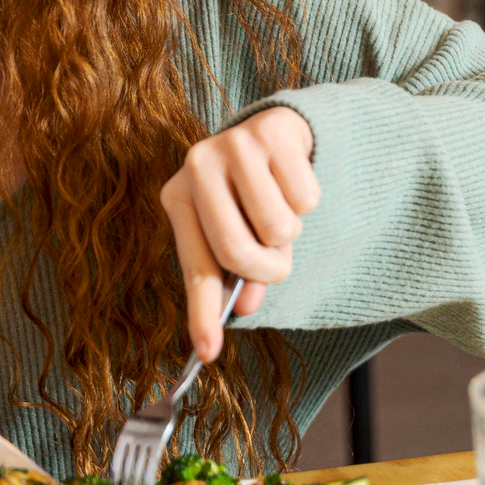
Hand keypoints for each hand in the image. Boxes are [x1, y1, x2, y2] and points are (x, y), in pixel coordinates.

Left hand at [160, 106, 320, 361]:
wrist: (277, 132)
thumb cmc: (251, 195)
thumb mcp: (238, 233)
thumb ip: (238, 273)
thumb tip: (246, 307)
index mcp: (177, 197)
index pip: (195, 268)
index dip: (202, 313)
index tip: (208, 353)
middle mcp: (195, 166)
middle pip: (237, 251)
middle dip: (267, 272)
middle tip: (277, 267)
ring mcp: (232, 144)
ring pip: (278, 228)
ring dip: (291, 233)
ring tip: (280, 208)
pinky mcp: (270, 131)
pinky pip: (304, 197)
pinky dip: (307, 201)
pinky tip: (292, 178)